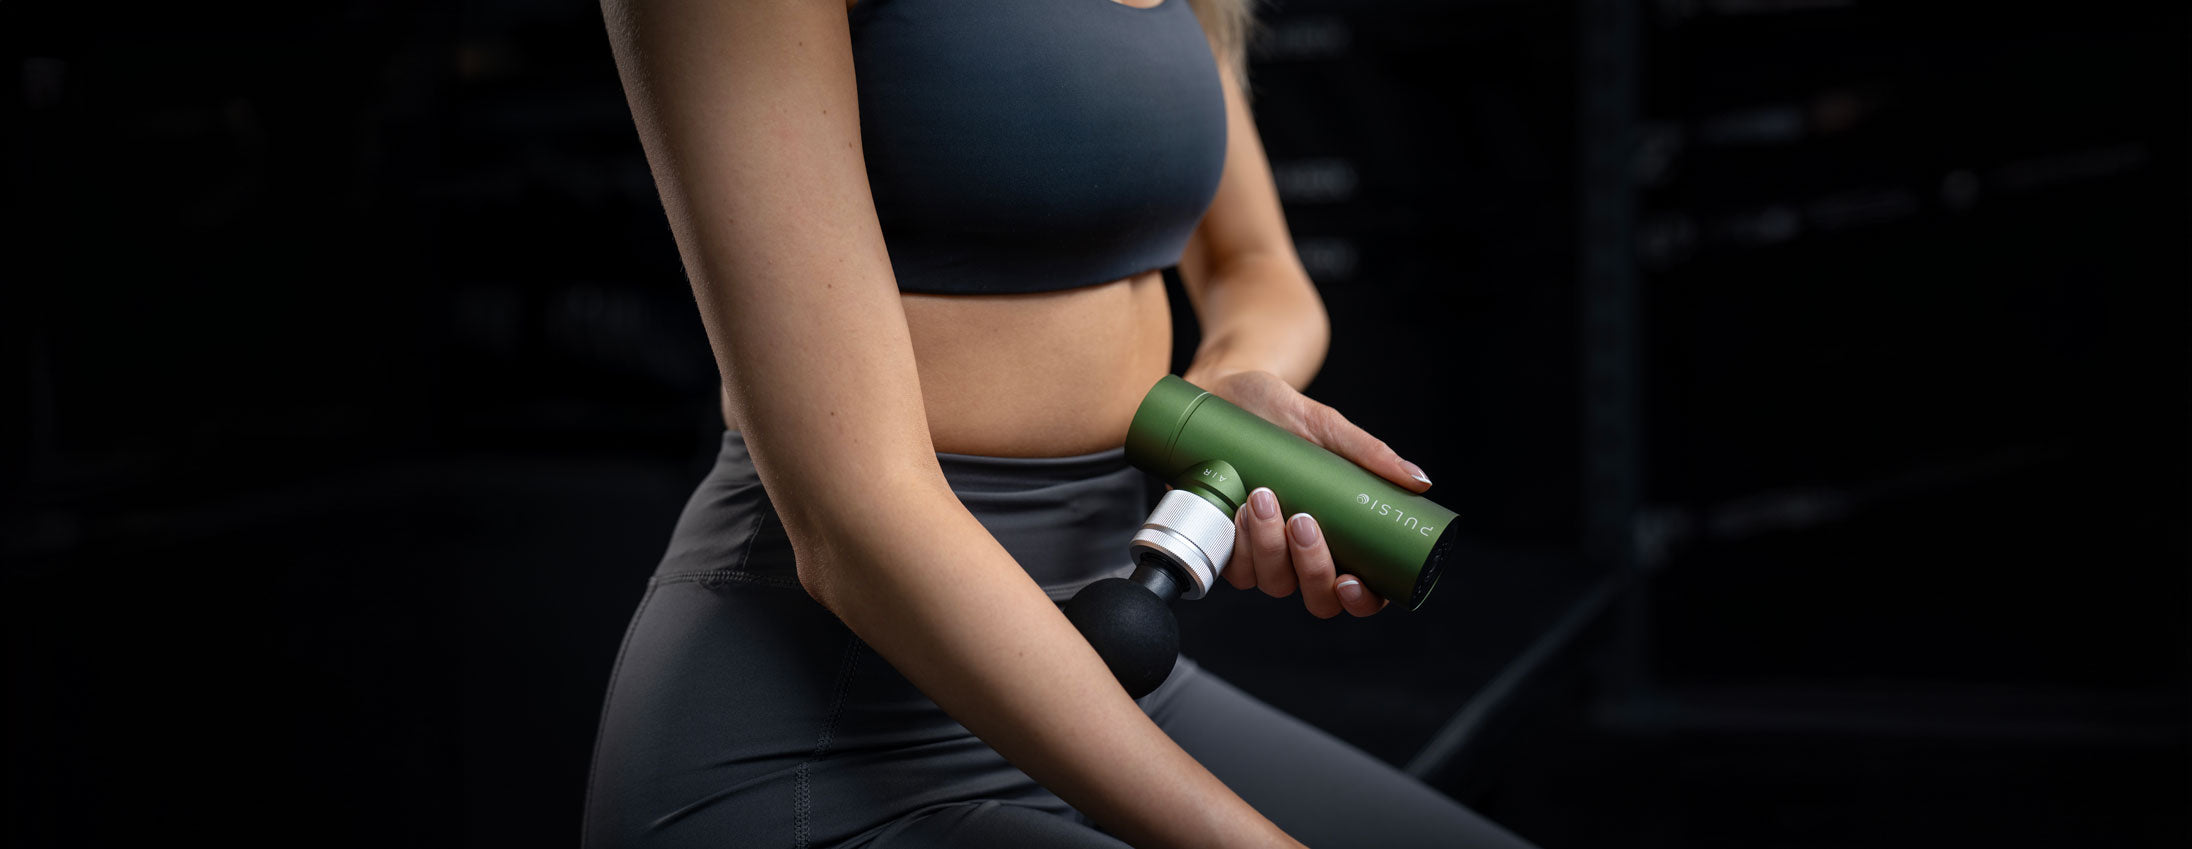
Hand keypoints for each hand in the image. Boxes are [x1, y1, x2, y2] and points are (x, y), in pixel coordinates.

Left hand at [1183, 370, 1432, 617]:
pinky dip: (1236, 544)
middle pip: (1316, 597)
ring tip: (1262, 497)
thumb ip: (1370, 453)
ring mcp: (1263, 555)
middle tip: (1303, 519)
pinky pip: (1233, 568)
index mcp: (1340, 538)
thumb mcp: (1325, 426)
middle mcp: (1302, 555)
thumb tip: (1420, 480)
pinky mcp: (1226, 545)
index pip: (1361, 593)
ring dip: (1269, 548)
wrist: (1223, 391)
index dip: (1360, 601)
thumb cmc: (1277, 412)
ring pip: (1273, 582)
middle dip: (1311, 565)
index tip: (1350, 580)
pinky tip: (1235, 512)